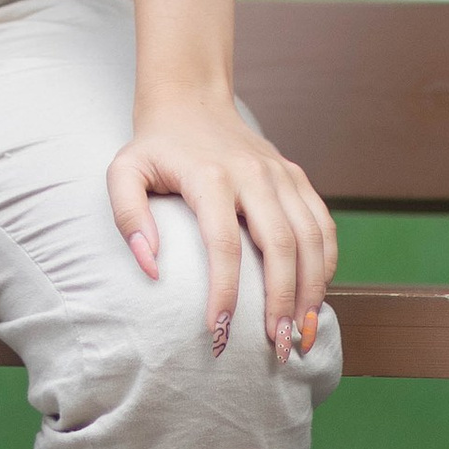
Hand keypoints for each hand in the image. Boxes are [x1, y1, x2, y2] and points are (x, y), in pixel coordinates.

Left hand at [108, 88, 336, 364]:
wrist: (191, 99)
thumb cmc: (154, 146)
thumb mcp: (124, 172)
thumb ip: (128, 217)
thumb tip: (150, 267)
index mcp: (210, 177)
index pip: (224, 243)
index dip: (225, 292)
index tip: (219, 333)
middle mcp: (253, 174)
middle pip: (280, 246)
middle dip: (282, 302)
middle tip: (278, 349)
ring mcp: (280, 174)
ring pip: (310, 238)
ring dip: (311, 291)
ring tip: (302, 336)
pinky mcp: (296, 176)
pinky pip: (322, 224)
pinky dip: (325, 263)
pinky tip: (316, 297)